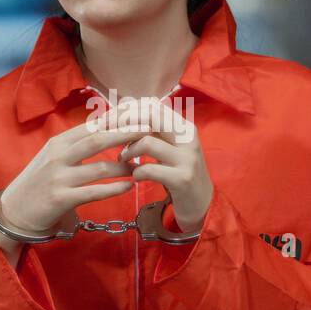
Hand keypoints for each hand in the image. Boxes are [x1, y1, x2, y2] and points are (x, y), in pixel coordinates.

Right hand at [0, 118, 154, 237]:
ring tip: (141, 167)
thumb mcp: (54, 158)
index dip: (118, 120)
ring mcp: (59, 177)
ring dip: (124, 167)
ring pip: (100, 167)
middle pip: (98, 139)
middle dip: (126, 133)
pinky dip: (114, 189)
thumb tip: (106, 130)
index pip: (93, 126)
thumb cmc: (39, 183)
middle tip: (149, 130)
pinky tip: (129, 186)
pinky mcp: (61, 199)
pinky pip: (94, 192)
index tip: (139, 116)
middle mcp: (58, 156)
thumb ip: (76, 145)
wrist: (14, 212)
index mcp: (59, 143)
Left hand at [116, 97, 211, 233]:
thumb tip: (124, 112)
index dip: (127, 110)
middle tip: (107, 135)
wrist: (203, 204)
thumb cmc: (179, 173)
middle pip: (150, 116)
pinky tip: (136, 177)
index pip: (152, 105)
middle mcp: (188, 137)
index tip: (109, 120)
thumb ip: (153, 131)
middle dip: (123, 123)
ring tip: (123, 159)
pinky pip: (150, 169)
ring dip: (128, 151)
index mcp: (184, 126)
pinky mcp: (182, 179)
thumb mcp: (170, 147)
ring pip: (147, 142)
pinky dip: (136, 172)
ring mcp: (187, 158)